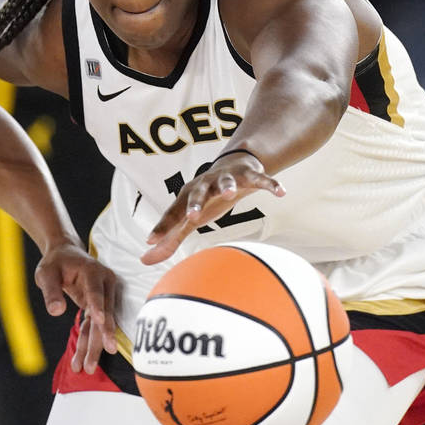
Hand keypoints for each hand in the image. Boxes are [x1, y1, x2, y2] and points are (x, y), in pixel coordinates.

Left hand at [35, 242, 118, 371]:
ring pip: (100, 326)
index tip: (101, 322)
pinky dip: (88, 343)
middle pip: (103, 315)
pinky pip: (94, 327)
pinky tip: (83, 360)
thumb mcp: (47, 273)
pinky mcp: (100, 307)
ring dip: (93, 347)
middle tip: (92, 363)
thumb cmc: (56, 262)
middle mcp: (104, 284)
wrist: (65, 254)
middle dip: (98, 340)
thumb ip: (51, 291)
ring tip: (86, 368)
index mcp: (92, 272)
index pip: (96, 292)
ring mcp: (104, 297)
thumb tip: (56, 311)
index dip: (99, 307)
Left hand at [143, 151, 284, 264]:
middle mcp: (206, 185)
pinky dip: (270, 184)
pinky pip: (261, 179)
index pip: (172, 213)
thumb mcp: (188, 216)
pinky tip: (280, 193)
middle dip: (195, 204)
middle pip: (198, 193)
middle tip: (193, 218)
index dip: (161, 227)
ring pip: (227, 181)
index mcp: (189, 196)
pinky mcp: (250, 175)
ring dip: (228, 186)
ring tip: (231, 194)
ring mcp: (228, 178)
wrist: (234, 165)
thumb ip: (169, 238)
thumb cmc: (206, 198)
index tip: (149, 242)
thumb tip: (144, 259)